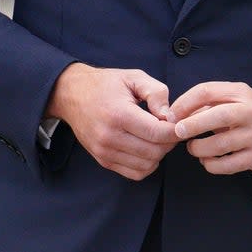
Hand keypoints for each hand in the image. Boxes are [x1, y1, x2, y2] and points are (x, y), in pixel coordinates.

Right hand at [45, 63, 176, 180]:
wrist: (72, 95)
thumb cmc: (106, 84)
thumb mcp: (134, 77)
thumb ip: (156, 93)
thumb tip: (169, 116)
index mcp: (119, 114)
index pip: (157, 133)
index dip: (175, 130)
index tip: (178, 123)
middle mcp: (110, 137)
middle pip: (154, 152)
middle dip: (169, 142)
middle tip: (169, 129)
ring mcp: (105, 151)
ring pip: (147, 165)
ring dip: (159, 154)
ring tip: (157, 137)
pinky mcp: (103, 160)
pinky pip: (135, 173)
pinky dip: (147, 164)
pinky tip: (147, 148)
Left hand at [169, 82, 251, 174]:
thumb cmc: (248, 115)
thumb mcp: (233, 100)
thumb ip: (207, 104)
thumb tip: (175, 115)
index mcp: (241, 93)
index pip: (208, 91)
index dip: (185, 103)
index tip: (172, 115)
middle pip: (218, 116)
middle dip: (192, 125)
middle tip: (177, 132)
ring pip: (220, 145)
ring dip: (199, 149)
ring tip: (193, 148)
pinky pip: (227, 165)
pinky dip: (211, 165)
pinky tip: (208, 161)